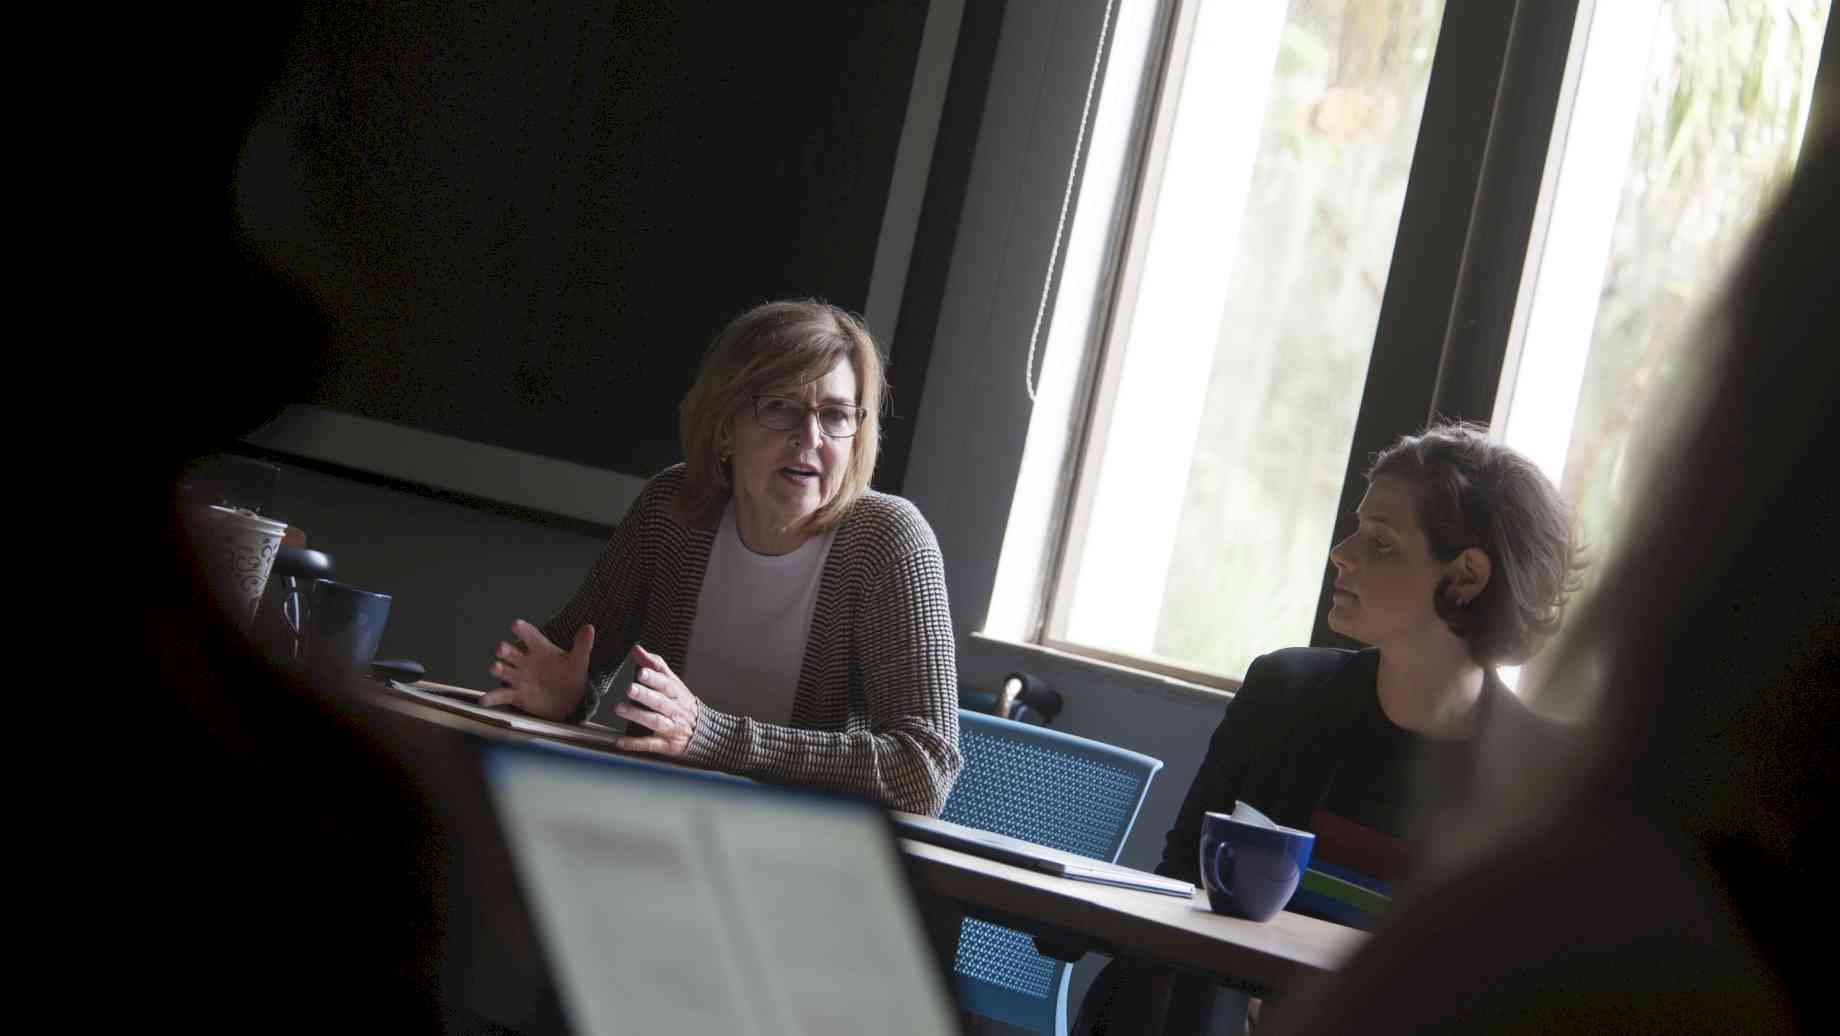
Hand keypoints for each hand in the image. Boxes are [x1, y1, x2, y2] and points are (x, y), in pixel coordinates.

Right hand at [479, 620, 594, 720]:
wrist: (570, 701)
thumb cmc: (571, 676)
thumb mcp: (579, 661)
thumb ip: (582, 645)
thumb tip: (590, 627)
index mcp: (540, 649)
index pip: (529, 636)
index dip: (522, 629)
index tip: (516, 624)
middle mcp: (525, 661)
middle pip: (511, 652)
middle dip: (505, 650)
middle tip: (502, 648)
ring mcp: (518, 678)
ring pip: (504, 671)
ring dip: (498, 669)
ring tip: (495, 667)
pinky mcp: (516, 695)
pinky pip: (501, 695)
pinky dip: (491, 698)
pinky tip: (483, 700)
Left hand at [611, 644, 699, 757]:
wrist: (705, 732)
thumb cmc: (681, 703)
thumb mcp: (672, 682)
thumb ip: (654, 665)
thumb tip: (636, 649)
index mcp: (675, 692)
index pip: (665, 683)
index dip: (653, 677)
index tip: (641, 672)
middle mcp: (674, 709)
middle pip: (660, 701)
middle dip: (645, 694)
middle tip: (630, 689)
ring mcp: (671, 727)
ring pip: (655, 721)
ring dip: (637, 715)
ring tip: (619, 708)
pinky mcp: (666, 745)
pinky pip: (650, 744)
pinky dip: (635, 743)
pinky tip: (619, 741)